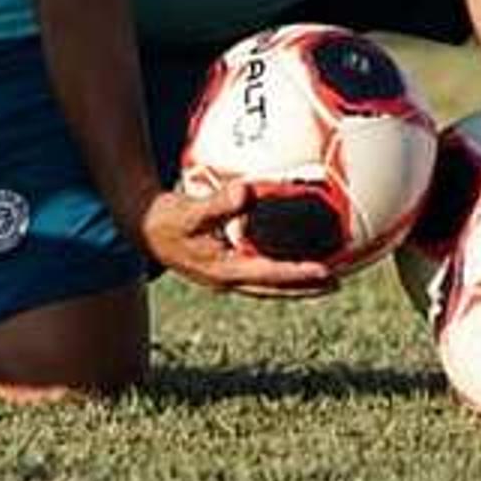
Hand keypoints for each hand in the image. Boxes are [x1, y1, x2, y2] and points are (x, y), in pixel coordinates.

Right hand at [132, 175, 341, 297]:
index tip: (326, 273)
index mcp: (223, 270)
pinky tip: (289, 257)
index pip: (269, 275)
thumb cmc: (166, 218)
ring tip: (323, 276)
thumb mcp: (190, 211)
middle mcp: (227, 278)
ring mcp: (225, 276)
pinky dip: (278, 268)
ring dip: (294, 280)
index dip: (298, 275)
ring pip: (268, 283)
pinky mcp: (223, 268)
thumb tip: (247, 193)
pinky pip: (259, 270)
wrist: (142, 229)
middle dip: (304, 286)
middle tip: (337, 282)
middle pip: (274, 288)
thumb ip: (219, 203)